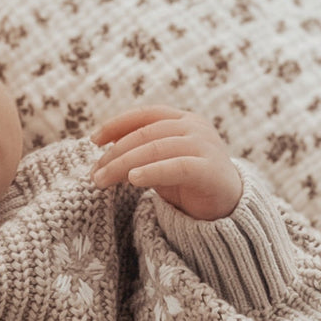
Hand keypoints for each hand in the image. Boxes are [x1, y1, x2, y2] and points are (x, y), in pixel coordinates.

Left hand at [89, 104, 241, 220]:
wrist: (227, 206)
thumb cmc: (188, 182)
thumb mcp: (159, 162)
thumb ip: (139, 152)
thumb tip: (102, 150)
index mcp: (183, 120)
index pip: (145, 114)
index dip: (117, 124)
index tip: (93, 140)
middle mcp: (195, 128)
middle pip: (145, 134)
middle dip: (114, 153)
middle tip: (94, 173)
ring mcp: (205, 146)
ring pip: (156, 149)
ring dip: (123, 164)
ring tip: (101, 180)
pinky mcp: (210, 169)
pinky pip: (177, 167)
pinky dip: (152, 171)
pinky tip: (133, 179)